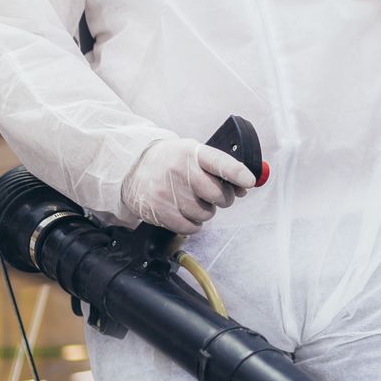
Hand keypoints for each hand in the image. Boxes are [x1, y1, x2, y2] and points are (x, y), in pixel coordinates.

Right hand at [120, 138, 255, 233]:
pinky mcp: (160, 211)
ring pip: (205, 214)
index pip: (220, 162)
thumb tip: (244, 186)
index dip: (237, 173)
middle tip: (214, 195)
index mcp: (192, 153)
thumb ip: (218, 168)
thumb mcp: (192, 154)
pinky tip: (184, 212)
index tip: (249, 181)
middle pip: (217, 194)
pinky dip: (193, 224)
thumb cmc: (170, 161)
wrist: (132, 168)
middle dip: (223, 198)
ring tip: (192, 200)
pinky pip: (190, 227)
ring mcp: (169, 192)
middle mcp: (180, 170)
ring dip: (204, 211)